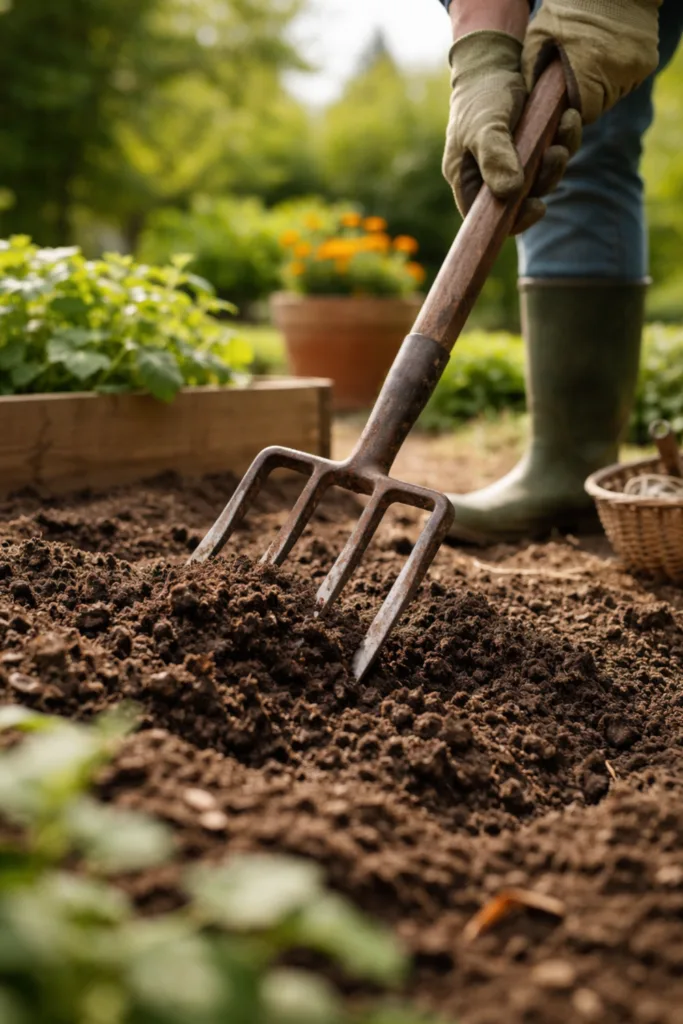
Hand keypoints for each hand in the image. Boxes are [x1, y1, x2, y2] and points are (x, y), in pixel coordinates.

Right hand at [442, 30, 581, 233]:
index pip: (487, 217)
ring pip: (543, 179)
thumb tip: (510, 192)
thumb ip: (494, 158)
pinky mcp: (535, 146)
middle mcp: (491, 176)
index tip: (536, 207)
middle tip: (555, 155)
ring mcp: (515, 163)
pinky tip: (569, 117)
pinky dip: (567, 138)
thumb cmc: (481, 95)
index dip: (512, 220)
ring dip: (559, 159)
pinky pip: (555, 155)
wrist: (497, 60)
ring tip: (566, 126)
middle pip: (521, 202)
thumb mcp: (484, 126)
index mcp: (468, 178)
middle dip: (545, 181)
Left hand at [523, 0, 660, 123]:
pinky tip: (609, 53)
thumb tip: (530, 103)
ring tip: (594, 60)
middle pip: (602, 105)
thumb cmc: (568, 6)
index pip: (585, 113)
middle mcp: (617, 73)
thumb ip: (532, 73)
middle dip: (589, 97)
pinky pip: (631, 79)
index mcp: (589, 71)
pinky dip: (620, 73)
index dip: (575, 108)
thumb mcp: (539, 36)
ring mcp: (636, 67)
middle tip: (579, 74)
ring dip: (606, 85)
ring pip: (617, 94)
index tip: (568, 97)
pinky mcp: (648, 60)